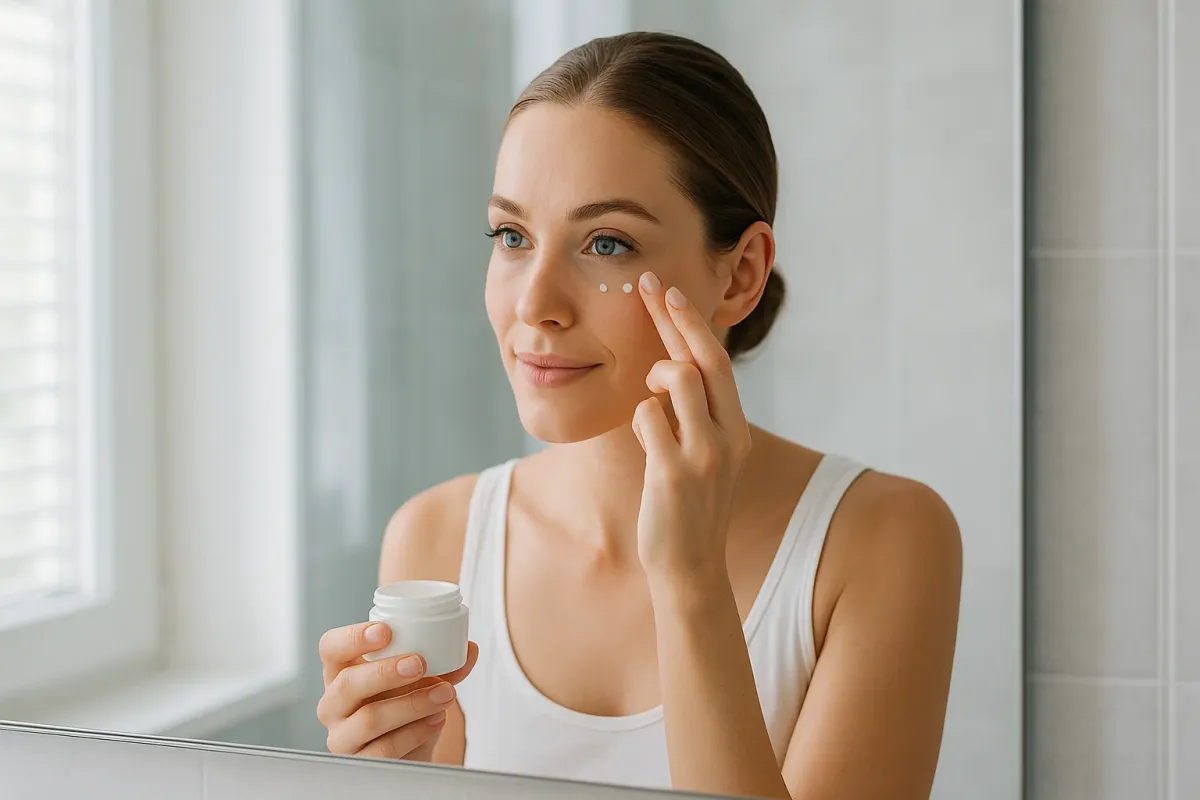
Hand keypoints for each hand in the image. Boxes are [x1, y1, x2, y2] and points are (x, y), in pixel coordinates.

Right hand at [317, 621, 477, 760]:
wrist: (410, 750)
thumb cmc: (405, 704)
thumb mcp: (421, 680)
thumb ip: (445, 663)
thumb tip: (469, 648)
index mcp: (342, 672)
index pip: (331, 647)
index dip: (353, 637)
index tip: (385, 631)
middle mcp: (334, 703)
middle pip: (347, 684)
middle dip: (386, 672)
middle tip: (420, 663)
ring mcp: (342, 736)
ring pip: (369, 719)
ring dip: (412, 704)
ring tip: (445, 694)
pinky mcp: (359, 762)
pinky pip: (384, 749)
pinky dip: (416, 732)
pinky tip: (436, 719)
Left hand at [632, 271, 752, 579]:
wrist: (690, 567)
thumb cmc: (687, 509)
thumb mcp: (704, 457)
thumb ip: (695, 417)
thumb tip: (673, 371)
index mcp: (737, 429)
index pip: (717, 362)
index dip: (692, 323)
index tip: (670, 292)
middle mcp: (729, 436)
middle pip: (705, 358)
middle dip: (676, 317)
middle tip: (651, 285)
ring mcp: (705, 453)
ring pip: (678, 379)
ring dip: (655, 378)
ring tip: (651, 400)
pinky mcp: (674, 472)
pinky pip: (648, 416)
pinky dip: (641, 420)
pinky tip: (648, 444)